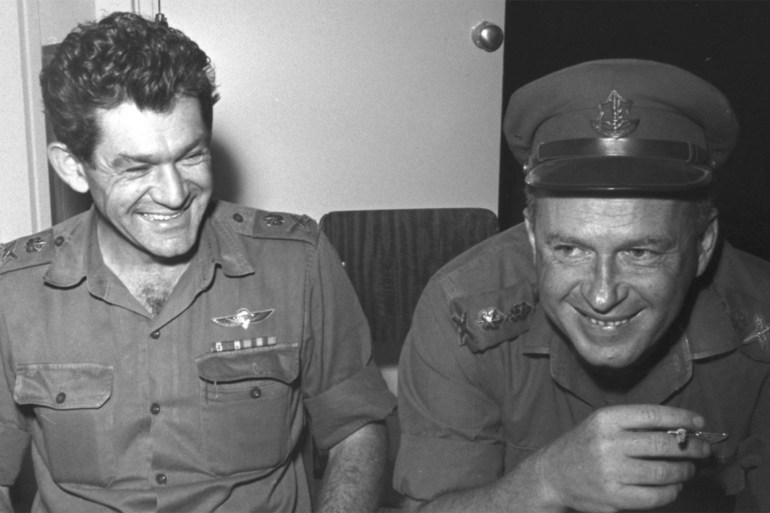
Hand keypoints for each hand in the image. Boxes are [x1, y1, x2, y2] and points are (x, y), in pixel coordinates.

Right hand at [535, 404, 710, 512]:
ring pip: (664, 472)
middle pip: (663, 445)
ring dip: (684, 471)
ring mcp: (611, 473)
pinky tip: (674, 486)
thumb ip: (634, 425)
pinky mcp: (614, 498)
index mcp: (605, 419)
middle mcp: (608, 444)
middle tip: (703, 450)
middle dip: (691, 448)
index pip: (653, 415)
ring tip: (688, 469)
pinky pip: (656, 496)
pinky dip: (672, 491)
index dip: (682, 418)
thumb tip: (682, 429)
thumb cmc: (584, 445)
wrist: (553, 475)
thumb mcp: (601, 424)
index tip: (699, 422)